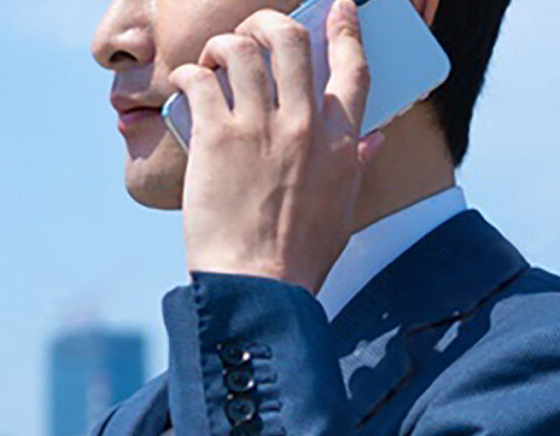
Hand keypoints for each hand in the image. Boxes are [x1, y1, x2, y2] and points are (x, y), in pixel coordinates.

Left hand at [169, 0, 385, 293]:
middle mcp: (302, 125)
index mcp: (340, 142)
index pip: (352, 66)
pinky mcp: (215, 138)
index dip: (346, 27)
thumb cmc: (298, 257)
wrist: (257, 284)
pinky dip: (190, 73)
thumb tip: (375, 139)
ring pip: (242, 50)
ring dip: (223, 44)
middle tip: (252, 31)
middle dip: (269, 22)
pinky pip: (200, 81)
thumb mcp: (342, 210)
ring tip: (212, 59)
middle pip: (291, 41)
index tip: (339, 6)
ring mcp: (258, 128)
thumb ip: (357, 166)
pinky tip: (185, 82)